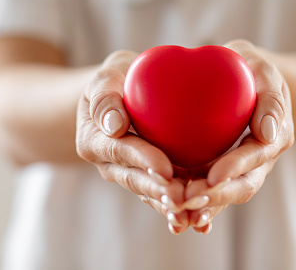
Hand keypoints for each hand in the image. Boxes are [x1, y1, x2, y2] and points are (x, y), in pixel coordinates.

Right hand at [76, 50, 189, 233]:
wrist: (123, 94)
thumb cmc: (117, 79)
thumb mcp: (106, 77)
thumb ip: (104, 96)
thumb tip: (113, 125)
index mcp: (95, 141)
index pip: (120, 151)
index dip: (142, 161)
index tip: (165, 169)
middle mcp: (110, 164)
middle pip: (135, 179)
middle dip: (158, 191)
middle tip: (181, 199)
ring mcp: (130, 174)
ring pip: (150, 193)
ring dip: (169, 205)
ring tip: (192, 215)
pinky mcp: (149, 178)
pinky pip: (163, 193)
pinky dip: (180, 205)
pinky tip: (200, 218)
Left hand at [183, 40, 294, 233]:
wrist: (247, 81)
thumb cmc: (252, 69)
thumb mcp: (263, 70)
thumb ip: (270, 96)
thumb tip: (267, 133)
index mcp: (274, 137)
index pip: (256, 156)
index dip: (235, 168)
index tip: (212, 176)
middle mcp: (260, 160)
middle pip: (242, 185)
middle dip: (217, 196)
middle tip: (188, 200)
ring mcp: (241, 169)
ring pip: (225, 194)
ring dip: (204, 206)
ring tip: (178, 213)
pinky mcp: (222, 171)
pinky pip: (211, 191)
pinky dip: (197, 206)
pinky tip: (175, 217)